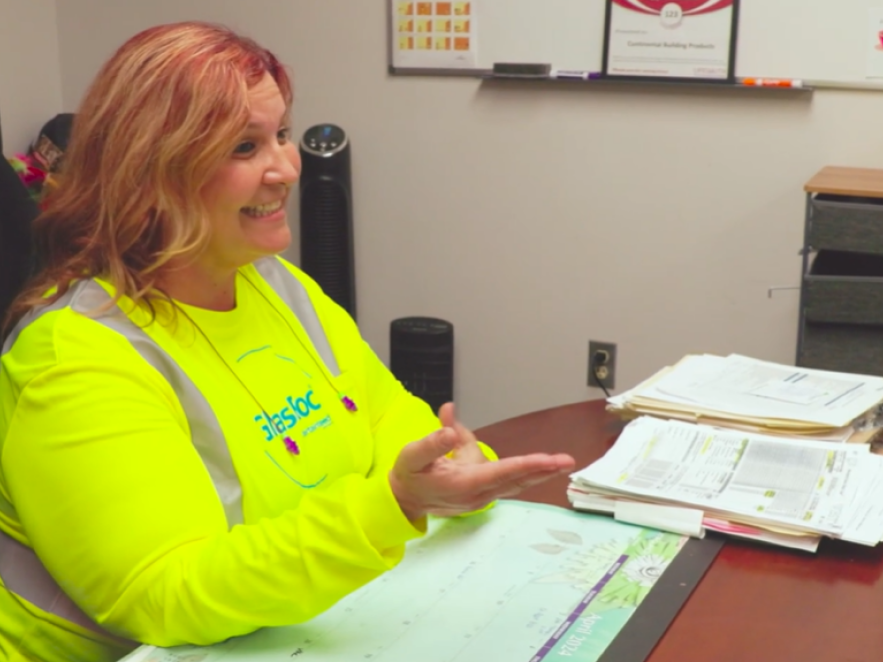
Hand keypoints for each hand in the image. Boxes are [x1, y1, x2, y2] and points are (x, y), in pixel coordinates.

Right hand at [388, 403, 575, 520]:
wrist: (405, 500)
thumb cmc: (409, 475)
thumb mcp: (411, 456)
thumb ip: (431, 443)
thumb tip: (448, 424)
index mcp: (462, 484)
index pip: (499, 472)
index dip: (524, 465)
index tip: (546, 460)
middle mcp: (477, 494)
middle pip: (515, 480)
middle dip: (542, 470)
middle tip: (567, 461)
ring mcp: (482, 496)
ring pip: (516, 483)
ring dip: (540, 473)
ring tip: (563, 462)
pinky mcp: (484, 492)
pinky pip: (511, 482)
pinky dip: (528, 474)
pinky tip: (545, 465)